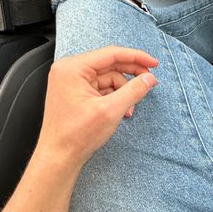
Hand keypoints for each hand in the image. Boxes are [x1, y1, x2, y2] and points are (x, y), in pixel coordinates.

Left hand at [34, 46, 157, 171]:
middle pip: (110, 64)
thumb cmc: (75, 136)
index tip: (154, 63)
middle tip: (149, 82)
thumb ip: (133, 91)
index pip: (111, 54)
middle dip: (130, 76)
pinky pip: (102, 88)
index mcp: (73, 68)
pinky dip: (114, 97)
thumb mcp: (111, 110)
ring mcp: (72, 82)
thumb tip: (149, 79)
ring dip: (123, 91)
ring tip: (128, 109)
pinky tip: (120, 110)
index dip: (136, 58)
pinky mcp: (76, 93)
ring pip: (108, 78)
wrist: (59, 157)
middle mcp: (70, 71)